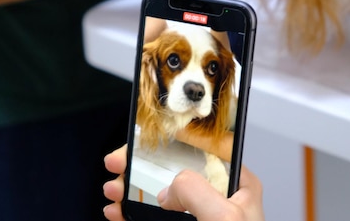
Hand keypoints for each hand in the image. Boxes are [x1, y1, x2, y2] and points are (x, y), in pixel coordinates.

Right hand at [102, 145, 265, 220]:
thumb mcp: (224, 218)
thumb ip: (195, 192)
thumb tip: (168, 189)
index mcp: (236, 184)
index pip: (203, 148)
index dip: (172, 137)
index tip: (144, 137)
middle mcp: (217, 197)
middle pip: (173, 169)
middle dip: (142, 165)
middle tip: (117, 163)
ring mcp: (198, 217)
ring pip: (159, 194)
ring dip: (131, 189)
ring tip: (112, 190)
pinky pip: (153, 218)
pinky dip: (133, 213)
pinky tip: (117, 212)